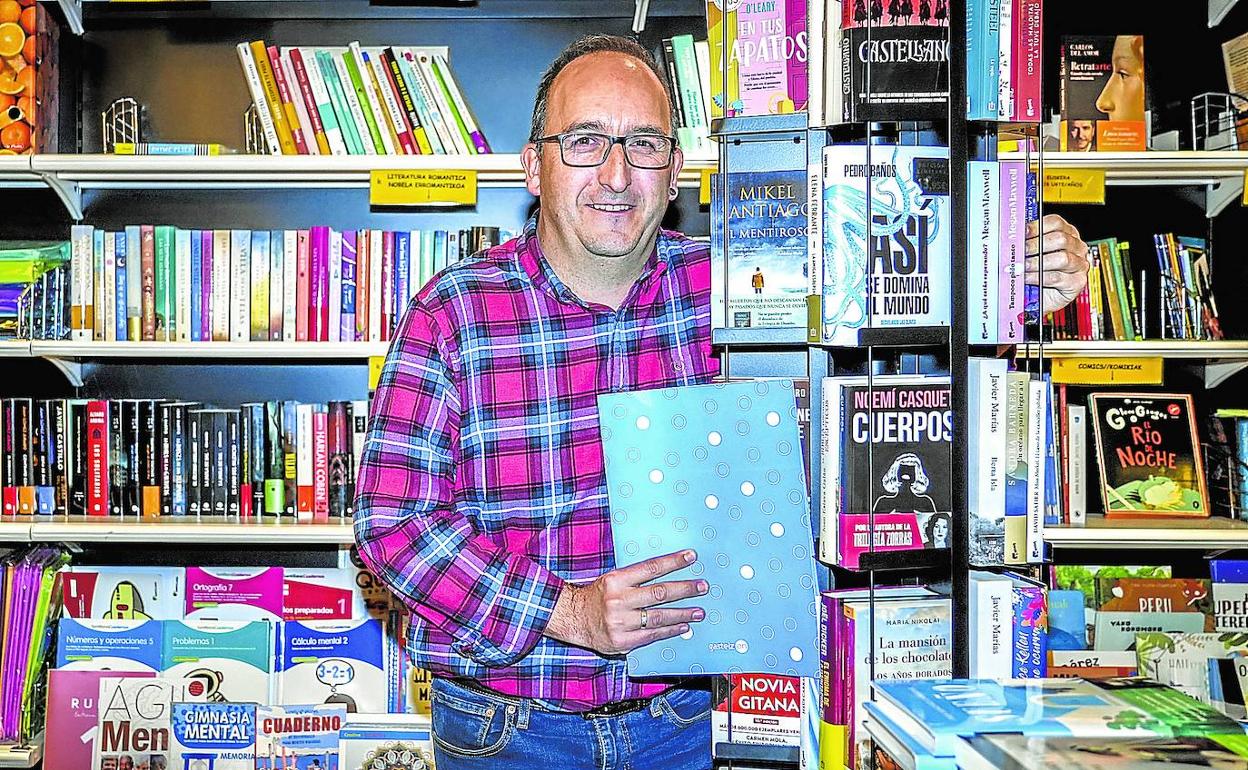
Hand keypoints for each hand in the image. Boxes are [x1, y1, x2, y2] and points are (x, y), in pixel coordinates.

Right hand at [545, 549, 707, 655]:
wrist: (573, 618)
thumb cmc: (597, 596)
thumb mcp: (611, 579)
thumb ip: (635, 578)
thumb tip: (667, 573)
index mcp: (616, 580)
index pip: (651, 568)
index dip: (673, 562)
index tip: (691, 557)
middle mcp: (618, 600)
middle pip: (659, 592)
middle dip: (684, 589)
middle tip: (702, 586)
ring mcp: (620, 622)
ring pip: (659, 616)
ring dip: (682, 614)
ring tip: (699, 611)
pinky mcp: (622, 641)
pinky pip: (652, 635)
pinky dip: (669, 631)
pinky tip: (682, 627)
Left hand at [1025, 214, 1089, 313]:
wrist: (1038, 298)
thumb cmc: (1035, 273)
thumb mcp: (1031, 254)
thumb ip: (1026, 243)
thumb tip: (1013, 237)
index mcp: (1066, 234)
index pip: (1055, 223)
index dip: (1037, 227)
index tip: (1022, 233)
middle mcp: (1076, 247)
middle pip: (1060, 239)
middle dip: (1036, 245)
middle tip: (1020, 251)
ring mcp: (1079, 265)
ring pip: (1062, 258)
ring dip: (1037, 263)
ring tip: (1021, 267)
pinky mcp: (1077, 282)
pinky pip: (1057, 277)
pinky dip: (1038, 277)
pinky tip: (1027, 278)